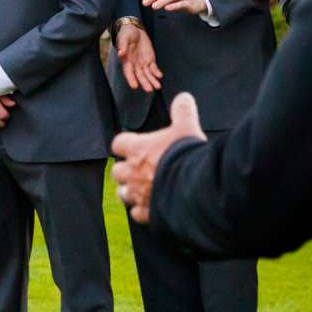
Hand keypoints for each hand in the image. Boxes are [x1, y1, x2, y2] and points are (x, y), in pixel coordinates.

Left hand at [112, 92, 204, 222]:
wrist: (194, 186)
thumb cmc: (186, 154)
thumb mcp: (187, 127)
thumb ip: (183, 112)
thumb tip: (184, 97)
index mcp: (137, 150)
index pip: (118, 144)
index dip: (125, 145)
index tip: (133, 146)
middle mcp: (132, 172)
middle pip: (116, 172)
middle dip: (125, 171)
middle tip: (139, 170)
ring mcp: (138, 194)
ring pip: (123, 194)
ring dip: (130, 191)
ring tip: (143, 189)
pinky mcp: (147, 212)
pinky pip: (136, 214)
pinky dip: (142, 211)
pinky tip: (152, 207)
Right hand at [116, 21, 161, 92]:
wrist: (135, 30)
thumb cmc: (127, 34)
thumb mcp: (124, 37)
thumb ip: (123, 45)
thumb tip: (121, 53)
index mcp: (127, 60)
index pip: (129, 72)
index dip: (131, 79)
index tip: (134, 86)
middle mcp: (134, 64)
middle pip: (140, 75)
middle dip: (145, 82)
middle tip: (149, 90)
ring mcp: (142, 62)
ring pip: (148, 74)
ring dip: (152, 80)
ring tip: (157, 87)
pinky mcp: (150, 59)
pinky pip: (153, 68)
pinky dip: (156, 72)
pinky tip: (160, 76)